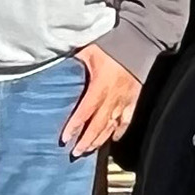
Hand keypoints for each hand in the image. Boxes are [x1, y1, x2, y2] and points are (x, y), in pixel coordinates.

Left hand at [62, 43, 139, 157]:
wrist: (138, 41)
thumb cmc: (112, 44)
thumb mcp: (88, 50)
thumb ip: (73, 60)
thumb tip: (55, 64)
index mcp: (101, 85)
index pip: (85, 112)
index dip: (75, 126)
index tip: (65, 138)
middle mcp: (114, 97)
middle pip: (98, 125)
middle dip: (86, 141)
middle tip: (75, 153)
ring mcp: (125, 99)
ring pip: (112, 126)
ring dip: (100, 139)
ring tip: (89, 150)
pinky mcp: (134, 98)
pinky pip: (127, 119)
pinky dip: (120, 130)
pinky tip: (114, 138)